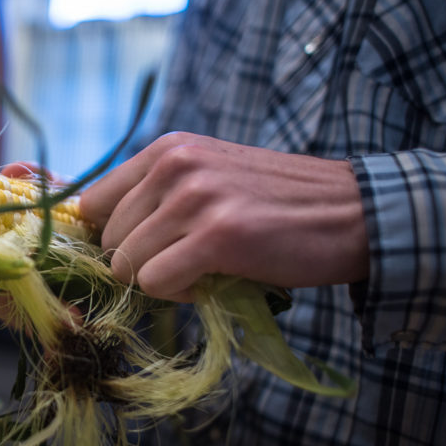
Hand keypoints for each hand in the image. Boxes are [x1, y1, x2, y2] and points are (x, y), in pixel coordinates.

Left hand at [78, 132, 369, 302]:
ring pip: (126, 264)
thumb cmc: (274, 205)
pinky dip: (180, 295)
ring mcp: (194, 197)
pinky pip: (156, 283)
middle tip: (187, 262)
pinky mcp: (217, 235)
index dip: (111, 238)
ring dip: (161, 281)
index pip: (91, 203)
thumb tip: (96, 240)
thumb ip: (155, 198)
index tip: (144, 250)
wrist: (354, 213)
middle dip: (139, 263)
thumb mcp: (207, 180)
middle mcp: (174, 164)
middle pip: (108, 239)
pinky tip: (214, 280)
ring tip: (205, 269)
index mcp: (166, 149)